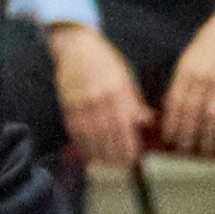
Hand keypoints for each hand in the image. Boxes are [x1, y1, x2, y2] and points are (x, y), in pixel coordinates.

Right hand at [43, 21, 148, 173]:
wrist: (76, 47)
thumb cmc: (105, 61)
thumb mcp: (126, 77)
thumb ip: (134, 102)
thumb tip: (147, 122)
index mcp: (116, 91)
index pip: (123, 125)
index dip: (127, 144)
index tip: (133, 158)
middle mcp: (97, 98)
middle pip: (106, 133)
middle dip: (114, 153)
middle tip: (120, 166)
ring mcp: (80, 102)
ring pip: (89, 135)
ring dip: (97, 153)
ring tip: (105, 165)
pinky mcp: (67, 104)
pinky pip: (74, 130)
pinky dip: (81, 144)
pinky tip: (87, 153)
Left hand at [160, 5, 214, 157]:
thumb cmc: (211, 39)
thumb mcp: (190, 55)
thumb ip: (182, 78)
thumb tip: (172, 104)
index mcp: (186, 68)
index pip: (175, 102)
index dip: (172, 122)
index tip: (169, 139)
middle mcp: (202, 75)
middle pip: (193, 112)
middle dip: (188, 134)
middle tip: (186, 151)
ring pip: (213, 114)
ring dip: (210, 135)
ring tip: (206, 150)